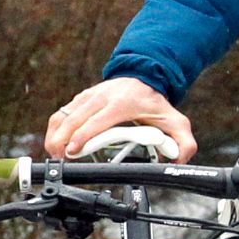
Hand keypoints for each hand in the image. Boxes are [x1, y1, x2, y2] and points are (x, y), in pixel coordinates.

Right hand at [44, 76, 194, 161]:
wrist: (144, 76)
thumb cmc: (156, 103)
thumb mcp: (176, 122)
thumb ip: (184, 142)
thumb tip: (180, 161)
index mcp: (122, 103)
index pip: (99, 120)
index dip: (84, 135)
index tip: (74, 150)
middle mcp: (102, 97)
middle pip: (75, 118)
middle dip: (63, 139)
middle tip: (60, 158)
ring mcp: (89, 96)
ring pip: (64, 115)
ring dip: (55, 135)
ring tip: (54, 154)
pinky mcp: (81, 98)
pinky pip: (62, 113)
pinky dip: (55, 128)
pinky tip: (55, 143)